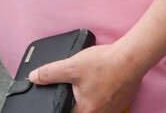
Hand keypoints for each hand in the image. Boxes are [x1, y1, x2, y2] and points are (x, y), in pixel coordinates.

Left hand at [28, 43, 143, 112]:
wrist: (131, 58)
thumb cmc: (104, 64)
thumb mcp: (71, 66)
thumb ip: (50, 73)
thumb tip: (34, 77)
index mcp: (86, 110)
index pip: (66, 112)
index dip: (63, 103)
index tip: (65, 94)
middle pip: (80, 110)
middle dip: (76, 99)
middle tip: (80, 83)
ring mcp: (112, 110)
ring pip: (94, 107)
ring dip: (89, 98)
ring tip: (90, 82)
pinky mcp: (120, 103)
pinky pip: (106, 104)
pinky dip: (101, 95)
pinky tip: (100, 83)